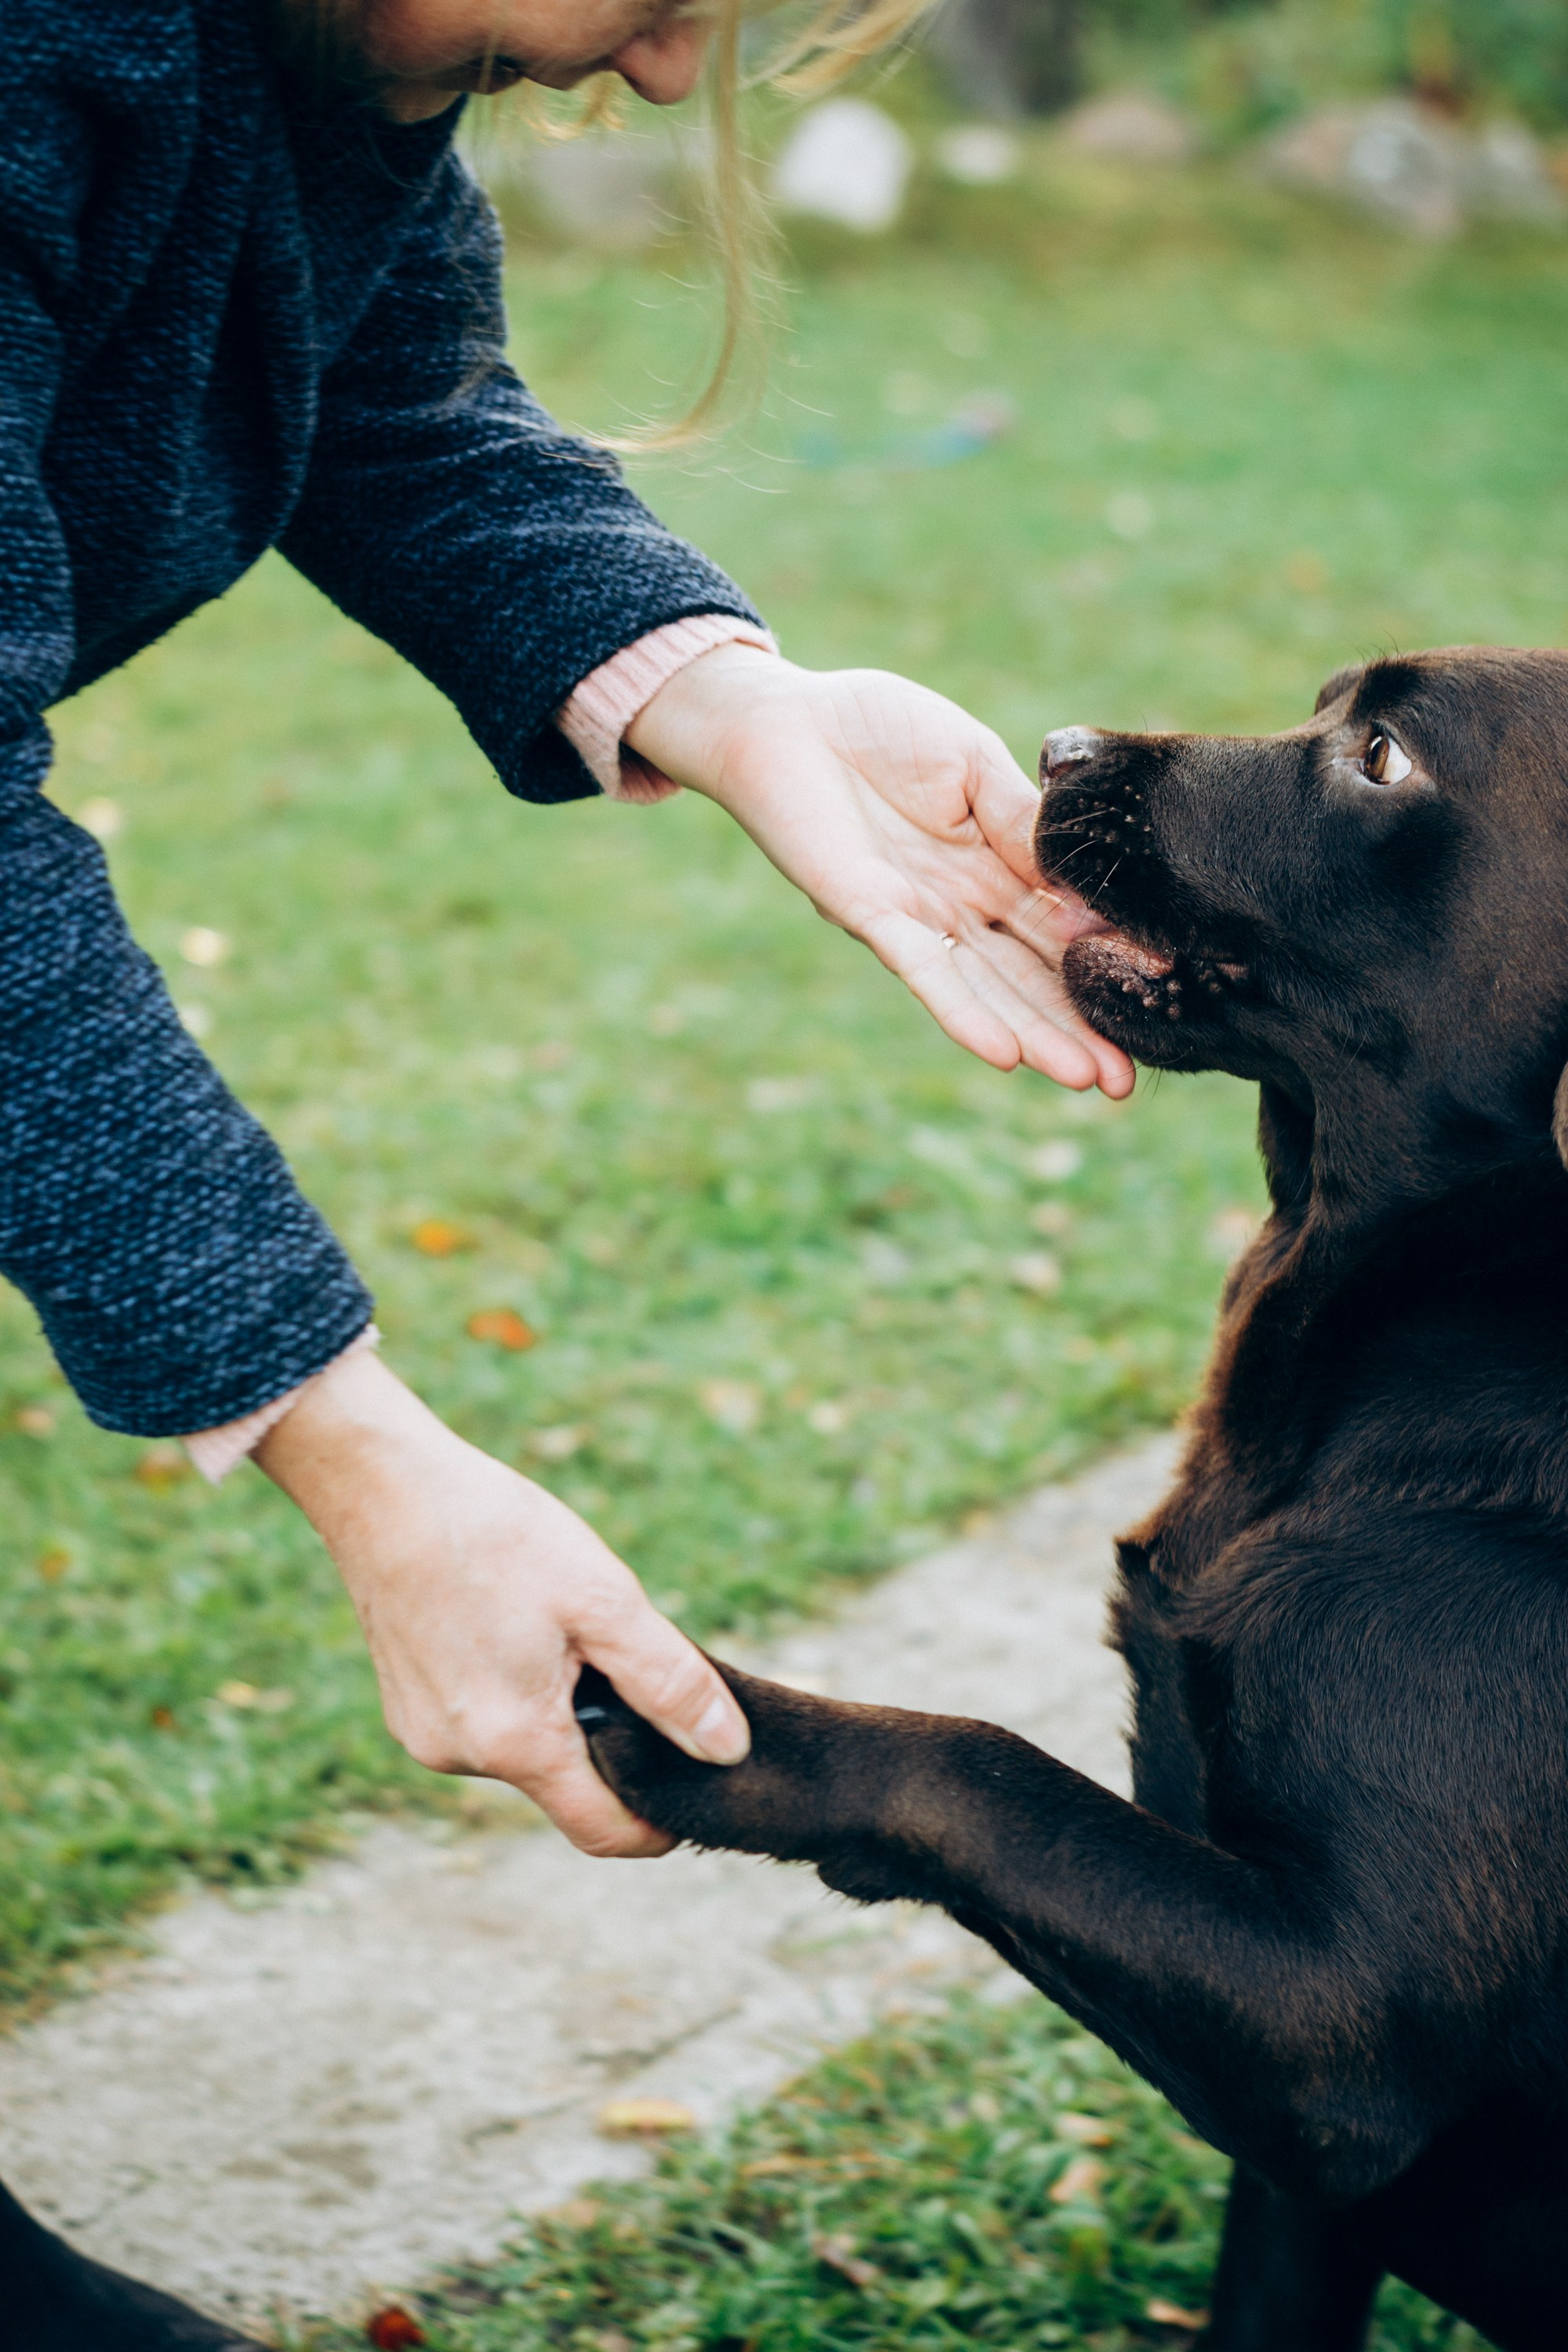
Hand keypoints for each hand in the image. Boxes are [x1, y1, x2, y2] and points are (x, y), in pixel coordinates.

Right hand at [255, 1350, 749, 1856]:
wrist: (382, 1487)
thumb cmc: (498, 1535)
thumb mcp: (606, 1601)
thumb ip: (671, 1685)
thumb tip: (729, 1752)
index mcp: (516, 1742)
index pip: (601, 1832)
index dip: (655, 1827)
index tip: (694, 1794)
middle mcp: (460, 1757)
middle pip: (563, 1783)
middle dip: (608, 1740)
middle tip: (625, 1662)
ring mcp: (425, 1734)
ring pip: (523, 1748)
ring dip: (559, 1712)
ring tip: (562, 1629)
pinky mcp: (405, 1707)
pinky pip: (482, 1722)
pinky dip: (515, 1694)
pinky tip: (514, 1626)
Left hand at [627, 647, 1133, 1095]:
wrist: (785, 717)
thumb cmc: (877, 728)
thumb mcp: (973, 760)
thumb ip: (1024, 816)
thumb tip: (1082, 877)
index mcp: (993, 865)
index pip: (1059, 925)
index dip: (1105, 960)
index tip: (1163, 994)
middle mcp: (959, 905)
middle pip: (1028, 976)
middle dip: (1077, 1026)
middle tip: (1128, 1081)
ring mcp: (916, 916)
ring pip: (984, 989)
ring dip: (1035, 1035)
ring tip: (1088, 1080)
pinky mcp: (868, 914)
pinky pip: (922, 971)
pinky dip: (961, 1013)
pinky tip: (1004, 1054)